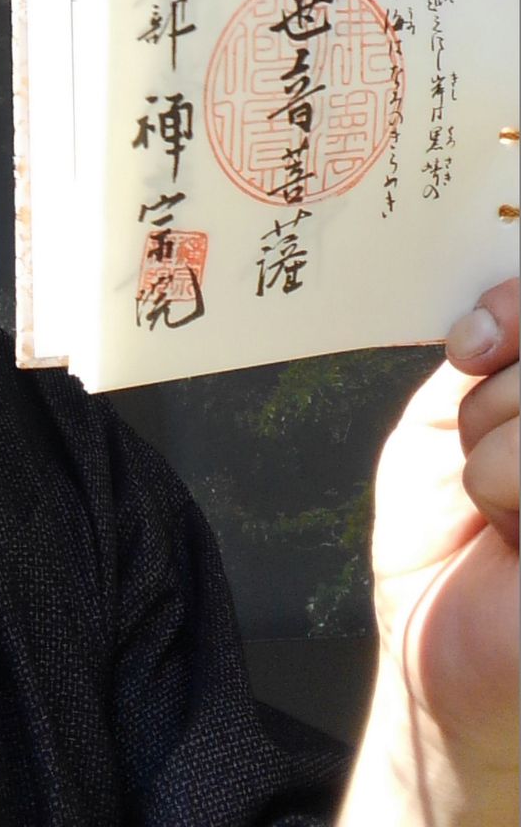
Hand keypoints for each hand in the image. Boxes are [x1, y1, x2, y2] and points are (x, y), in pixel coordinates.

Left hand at [371, 278, 517, 786]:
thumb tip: (498, 313)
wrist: (437, 645)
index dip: (515, 304)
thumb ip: (497, 348)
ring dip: (493, 446)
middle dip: (493, 396)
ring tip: (496, 503)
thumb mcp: (457, 412)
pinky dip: (505, 487)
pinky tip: (512, 535)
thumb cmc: (448, 527)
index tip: (472, 345)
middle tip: (476, 448)